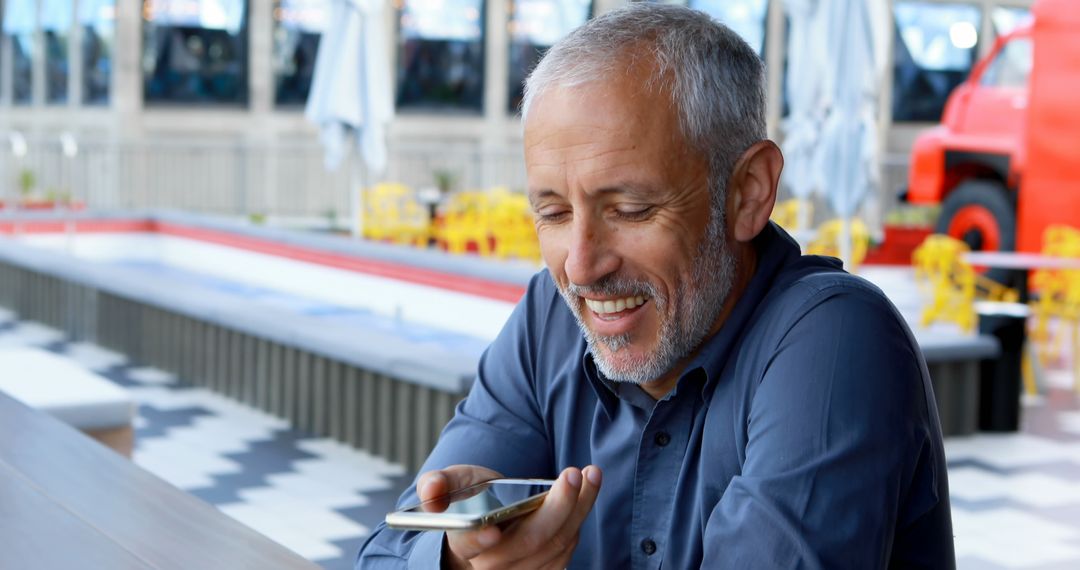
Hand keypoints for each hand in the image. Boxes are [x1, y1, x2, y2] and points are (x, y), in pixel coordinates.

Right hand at [416, 464, 602, 568]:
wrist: (486, 521)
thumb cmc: (466, 502)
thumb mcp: (448, 484)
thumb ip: (436, 484)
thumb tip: (431, 490)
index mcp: (463, 544)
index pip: (468, 546)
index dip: (479, 539)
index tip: (492, 530)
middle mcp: (492, 564)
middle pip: (527, 544)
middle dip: (555, 509)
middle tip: (571, 474)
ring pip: (555, 546)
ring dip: (578, 508)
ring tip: (590, 474)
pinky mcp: (544, 568)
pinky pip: (568, 548)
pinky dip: (580, 518)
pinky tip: (586, 492)